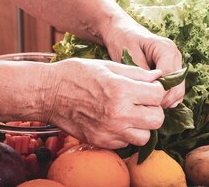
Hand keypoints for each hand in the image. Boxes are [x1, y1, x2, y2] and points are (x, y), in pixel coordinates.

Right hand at [42, 58, 164, 149]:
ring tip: (132, 113)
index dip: (156, 89)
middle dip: (154, 109)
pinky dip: (127, 134)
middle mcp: (117, 113)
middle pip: (157, 119)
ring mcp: (109, 131)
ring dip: (143, 125)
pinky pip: (126, 143)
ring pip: (145, 136)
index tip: (149, 87)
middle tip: (143, 101)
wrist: (49, 93)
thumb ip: (136, 73)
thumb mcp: (108, 65)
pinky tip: (118, 120)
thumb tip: (159, 76)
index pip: (158, 94)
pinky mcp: (101, 141)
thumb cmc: (77, 74)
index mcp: (121, 89)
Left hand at [103, 15, 184, 107]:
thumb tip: (151, 92)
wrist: (121, 31)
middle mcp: (175, 54)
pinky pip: (175, 87)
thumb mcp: (128, 56)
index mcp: (166, 48)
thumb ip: (141, 74)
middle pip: (178, 85)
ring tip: (148, 106)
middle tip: (146, 108)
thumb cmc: (122, 41)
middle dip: (164, 99)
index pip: (170, 78)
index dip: (159, 94)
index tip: (144, 103)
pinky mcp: (172, 68)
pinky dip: (167, 97)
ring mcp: (176, 62)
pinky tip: (152, 101)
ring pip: (179, 88)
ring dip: (166, 100)